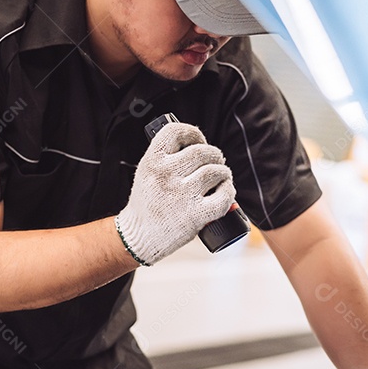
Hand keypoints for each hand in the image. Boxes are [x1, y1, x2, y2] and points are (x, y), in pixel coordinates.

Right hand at [115, 122, 234, 264]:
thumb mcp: (146, 172)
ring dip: (223, 172)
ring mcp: (182, 195)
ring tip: (221, 177)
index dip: (193, 134)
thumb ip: (165, 157)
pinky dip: (229, 191)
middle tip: (216, 162)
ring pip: (215, 171)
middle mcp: (166, 175)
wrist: (139, 237)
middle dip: (214, 155)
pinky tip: (226, 191)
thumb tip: (197, 144)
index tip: (199, 141)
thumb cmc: (147, 203)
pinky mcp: (196, 215)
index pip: (177, 131)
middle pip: (202, 151)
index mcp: (152, 161)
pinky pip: (224, 196)